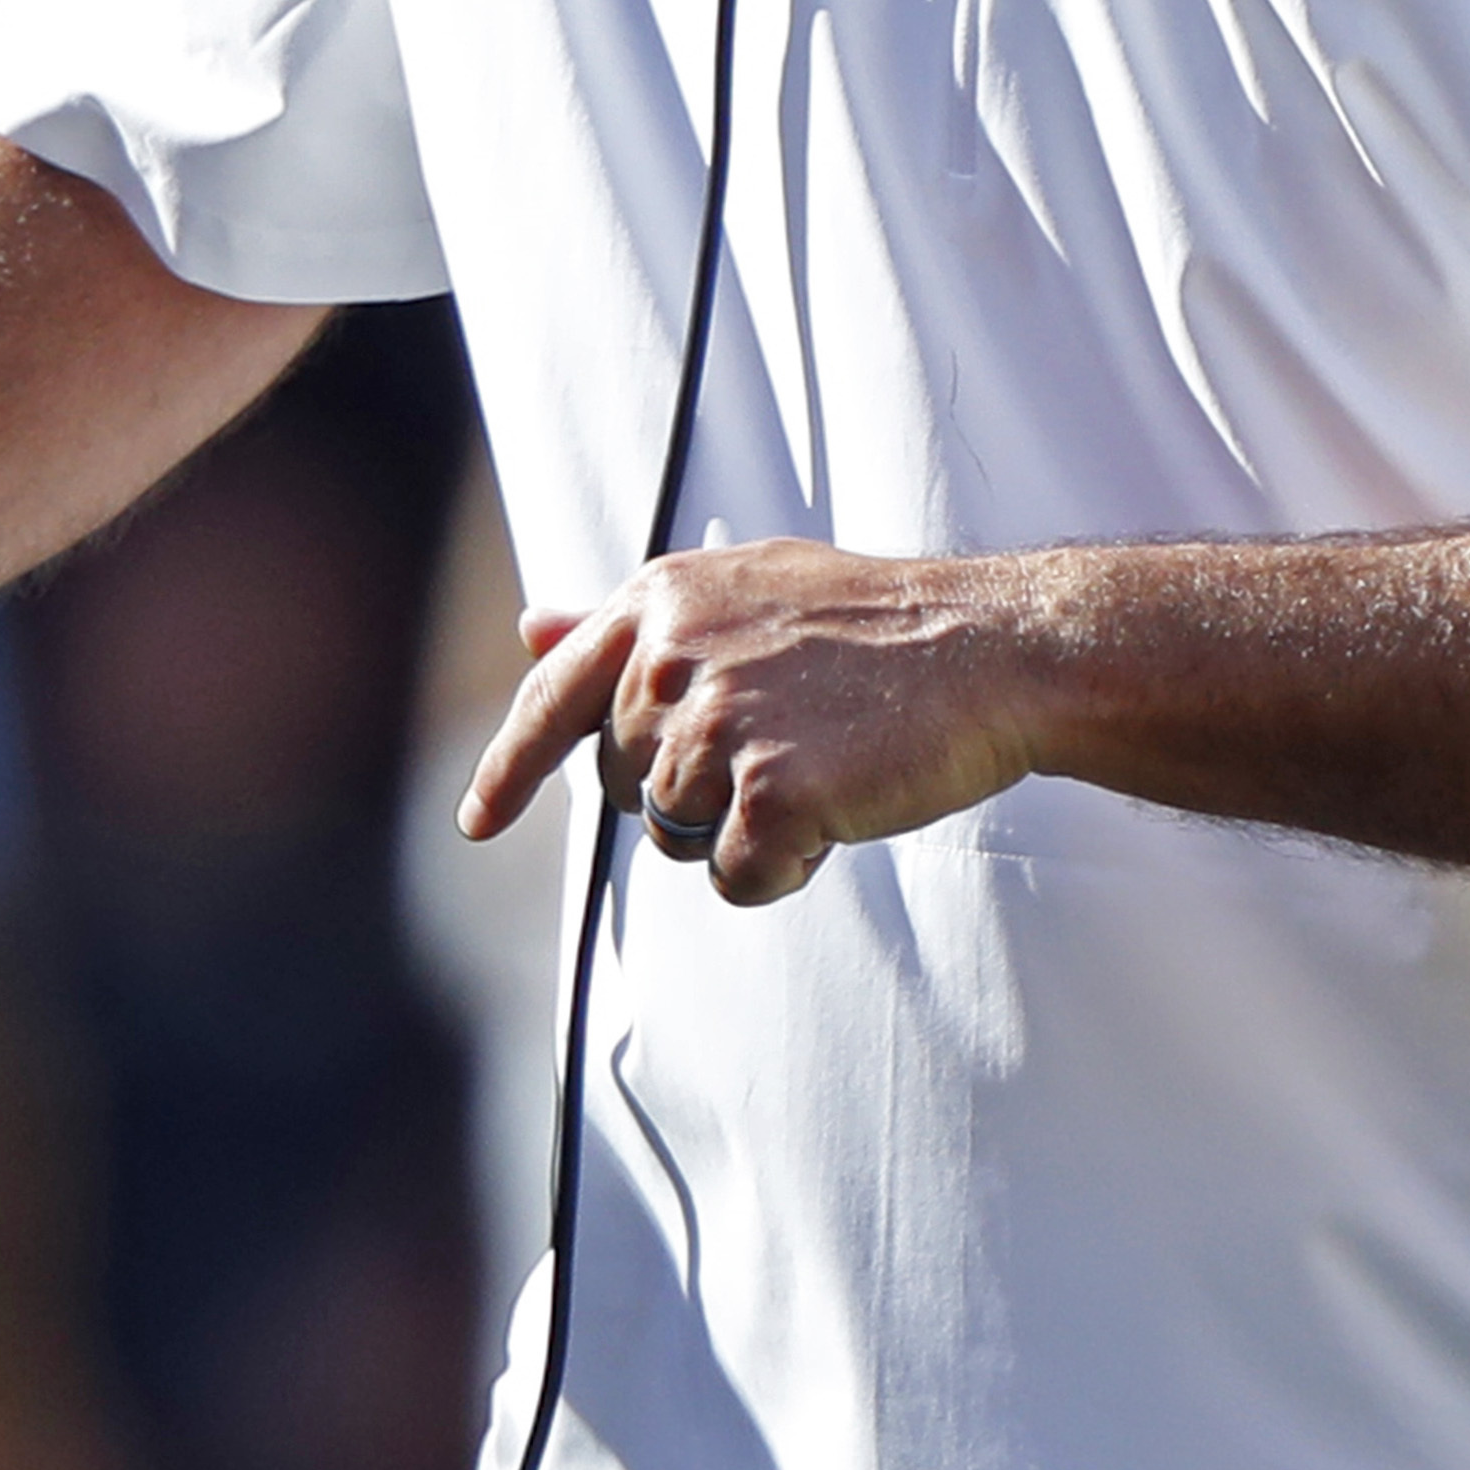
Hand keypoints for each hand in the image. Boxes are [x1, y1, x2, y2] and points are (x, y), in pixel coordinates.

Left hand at [458, 539, 1051, 905]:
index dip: (508, 769)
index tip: (478, 822)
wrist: (991, 647)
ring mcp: (716, 727)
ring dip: (746, 826)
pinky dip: (783, 866)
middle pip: (628, 785)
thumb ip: (628, 622)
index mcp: (662, 604)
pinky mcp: (765, 794)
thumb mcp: (742, 591)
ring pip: (679, 838)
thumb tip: (534, 631)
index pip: (553, 699)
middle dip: (696, 788)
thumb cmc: (879, 626)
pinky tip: (838, 807)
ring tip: (824, 762)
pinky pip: (733, 878)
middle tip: (790, 737)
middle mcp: (672, 659)